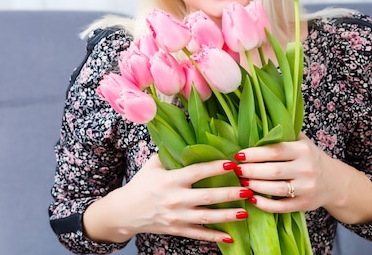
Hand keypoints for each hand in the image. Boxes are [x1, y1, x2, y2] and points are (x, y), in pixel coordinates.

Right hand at [83, 154, 251, 243]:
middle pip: (206, 197)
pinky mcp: (177, 230)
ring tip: (245, 212)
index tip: (232, 163)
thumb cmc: (140, 185)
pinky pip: (199, 234)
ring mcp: (177, 217)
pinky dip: (214, 237)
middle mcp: (174, 199)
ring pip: (206, 218)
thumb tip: (188, 134)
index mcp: (169, 180)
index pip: (196, 172)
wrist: (125, 213)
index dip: (215, 167)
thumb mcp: (152, 165)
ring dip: (227, 216)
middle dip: (229, 193)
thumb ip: (169, 153)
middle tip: (247, 189)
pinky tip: (231, 237)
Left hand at [234, 133, 331, 213]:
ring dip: (255, 186)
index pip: (275, 151)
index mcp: (303, 150)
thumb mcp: (302, 142)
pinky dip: (265, 204)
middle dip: (250, 170)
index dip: (254, 153)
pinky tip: (252, 198)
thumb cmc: (311, 158)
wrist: (335, 182)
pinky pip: (281, 207)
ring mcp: (306, 188)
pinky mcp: (304, 205)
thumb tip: (255, 127)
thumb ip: (284, 135)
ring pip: (275, 189)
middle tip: (236, 169)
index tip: (238, 155)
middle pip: (272, 171)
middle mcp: (306, 169)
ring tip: (242, 181)